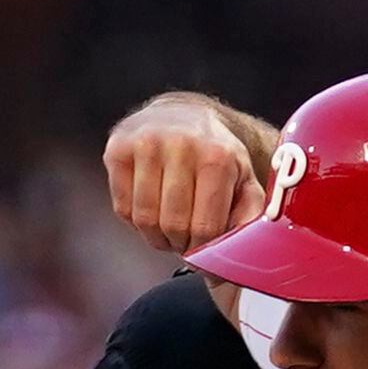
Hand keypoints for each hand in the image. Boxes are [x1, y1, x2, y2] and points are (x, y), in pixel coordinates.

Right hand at [107, 92, 276, 259]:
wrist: (182, 114)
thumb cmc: (214, 154)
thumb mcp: (243, 180)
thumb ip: (250, 216)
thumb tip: (239, 254)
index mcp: (216, 156)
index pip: (205, 228)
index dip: (202, 248)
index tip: (202, 247)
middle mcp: (181, 144)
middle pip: (173, 226)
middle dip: (180, 244)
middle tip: (184, 239)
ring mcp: (146, 144)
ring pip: (144, 221)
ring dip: (156, 237)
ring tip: (167, 228)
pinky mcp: (118, 149)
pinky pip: (122, 209)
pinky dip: (135, 221)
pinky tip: (150, 208)